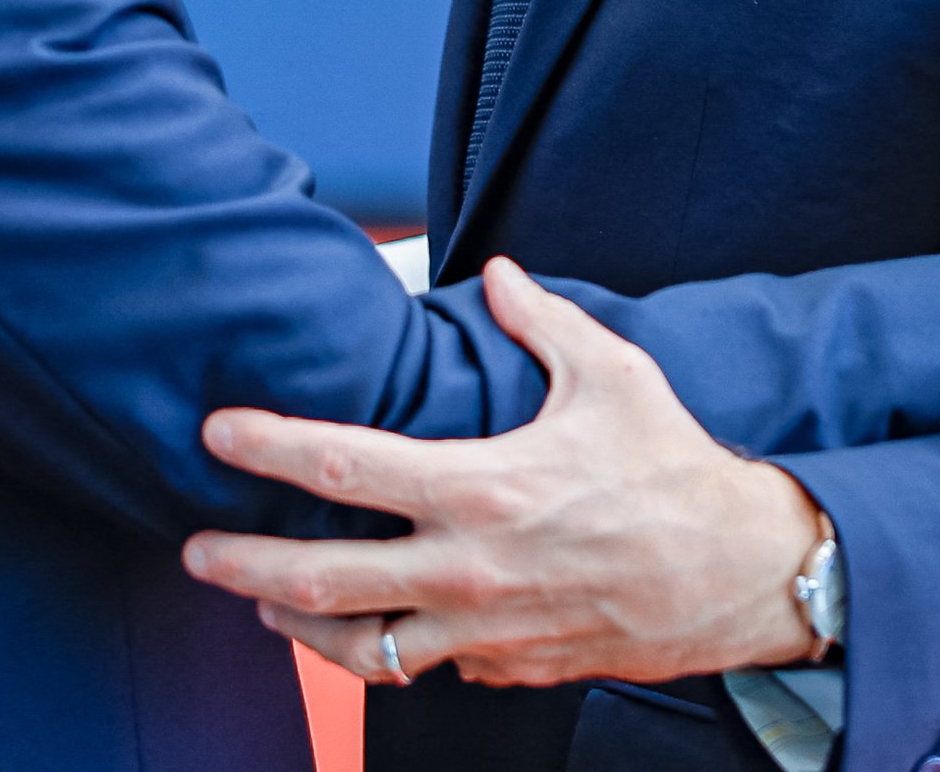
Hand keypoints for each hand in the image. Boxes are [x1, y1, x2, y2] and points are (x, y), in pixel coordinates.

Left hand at [180, 257, 822, 688]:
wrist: (742, 574)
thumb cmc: (675, 471)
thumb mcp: (612, 376)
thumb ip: (542, 320)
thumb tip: (498, 273)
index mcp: (483, 489)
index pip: (346, 466)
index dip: (270, 446)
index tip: (216, 432)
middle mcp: (469, 570)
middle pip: (321, 579)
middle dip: (243, 564)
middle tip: (196, 549)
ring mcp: (484, 632)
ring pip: (359, 647)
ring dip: (298, 623)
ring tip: (264, 599)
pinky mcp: (508, 667)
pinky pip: (425, 667)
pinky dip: (386, 647)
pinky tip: (368, 622)